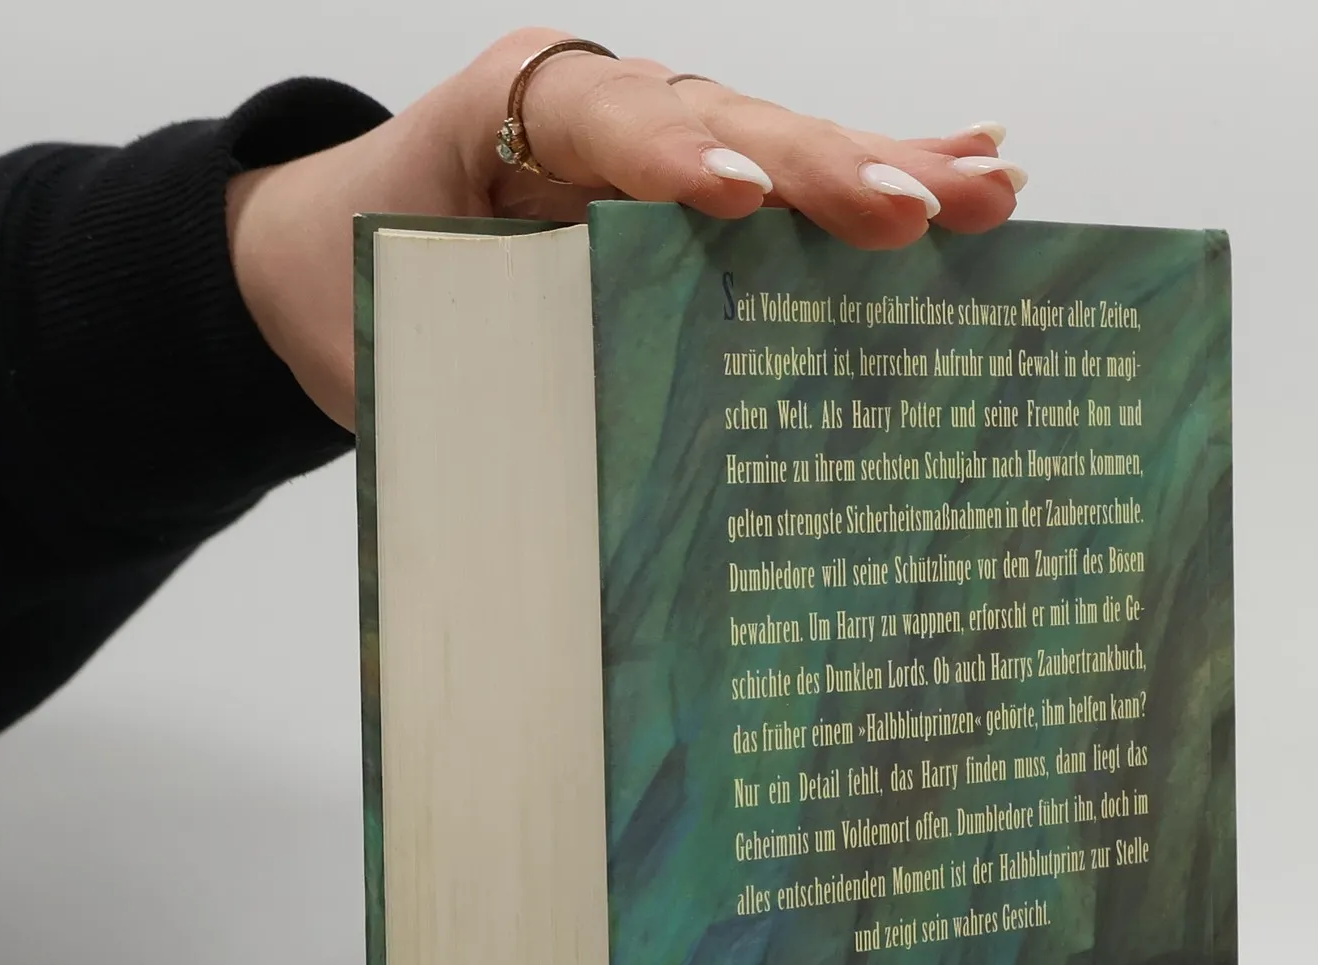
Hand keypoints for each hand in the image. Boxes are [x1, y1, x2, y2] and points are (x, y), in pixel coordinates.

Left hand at [228, 27, 1025, 427]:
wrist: (328, 261)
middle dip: (827, 168)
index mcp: (509, 120)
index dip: (673, 156)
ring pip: (783, 146)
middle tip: (919, 210)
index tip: (741, 197)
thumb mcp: (406, 340)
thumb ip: (481, 377)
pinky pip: (792, 182)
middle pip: (728, 122)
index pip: (603, 124)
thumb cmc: (366, 294)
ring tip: (989, 189)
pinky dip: (878, 178)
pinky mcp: (695, 194)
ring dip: (887, 172)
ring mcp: (661, 145)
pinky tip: (973, 169)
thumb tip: (561, 497)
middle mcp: (602, 114)